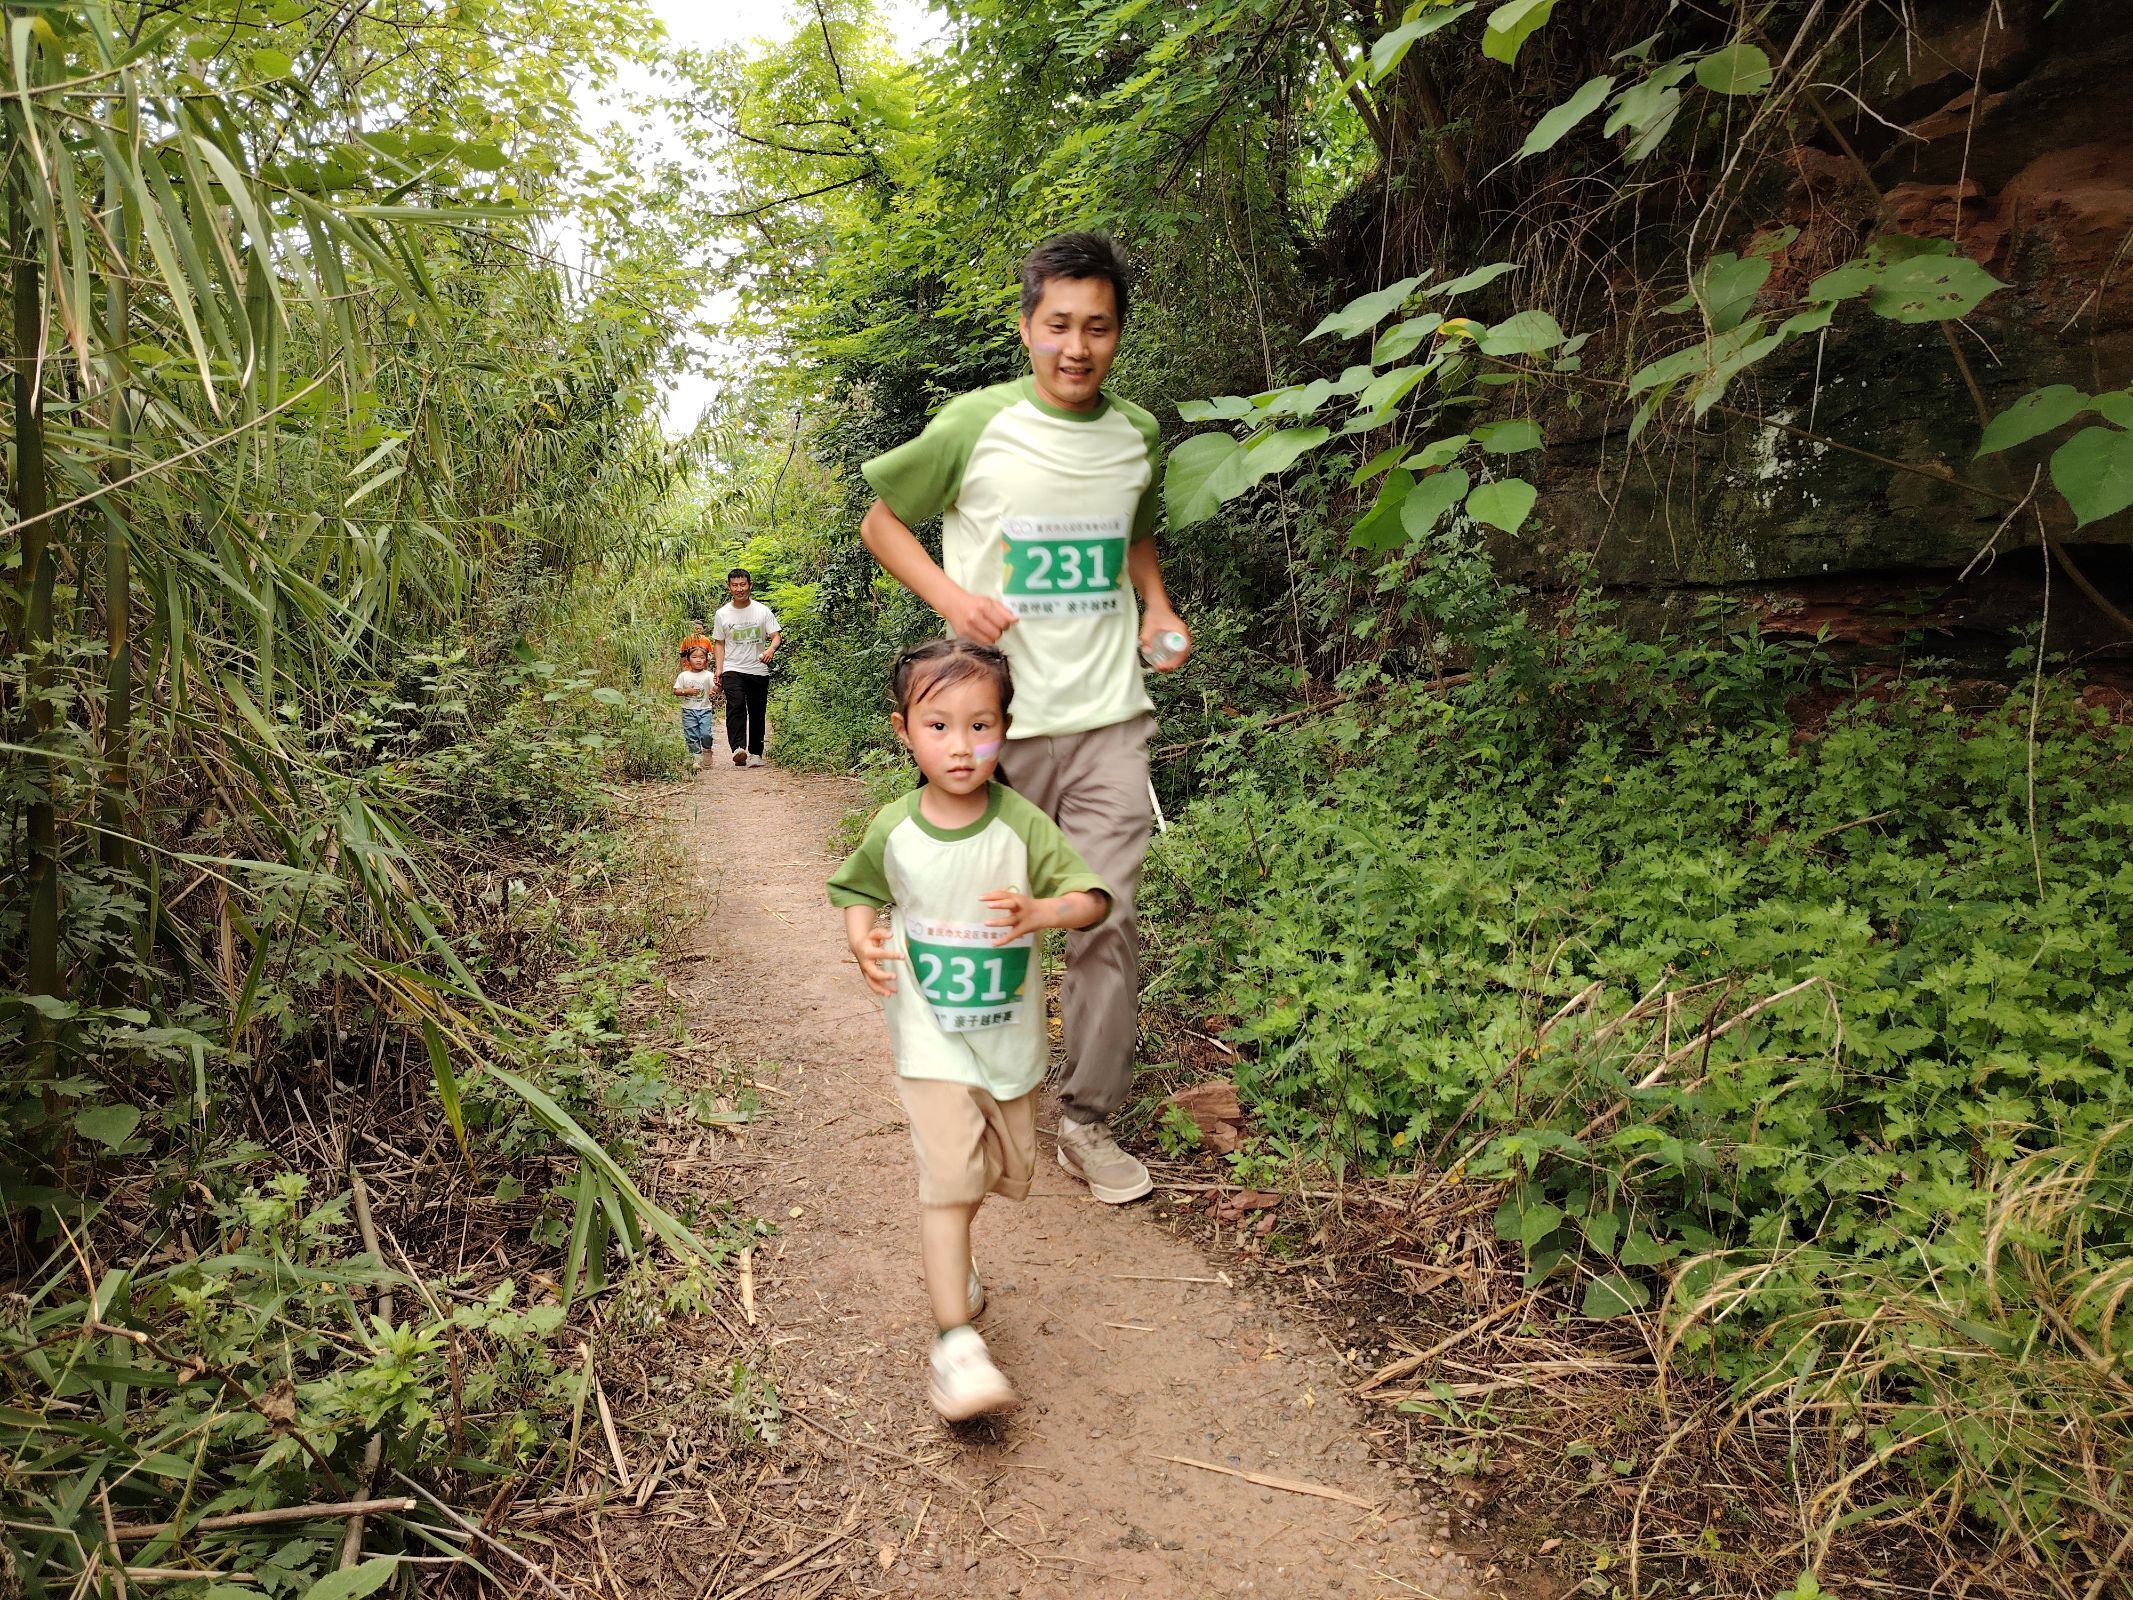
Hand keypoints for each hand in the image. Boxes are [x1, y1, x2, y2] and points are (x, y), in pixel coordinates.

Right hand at [850, 924, 900, 994]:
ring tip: (891, 993)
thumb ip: (882, 933)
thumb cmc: (869, 940)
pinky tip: (888, 994)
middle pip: (872, 972)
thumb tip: (891, 934)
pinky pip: (872, 985)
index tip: (902, 956)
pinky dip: (879, 991)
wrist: (857, 946)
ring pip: (871, 982)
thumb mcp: (874, 934)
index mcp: (867, 952)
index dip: (891, 955)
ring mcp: (865, 971)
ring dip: (880, 989)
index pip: (880, 954)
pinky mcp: (867, 976)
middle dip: (883, 976)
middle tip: (895, 977)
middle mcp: (865, 963)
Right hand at [944, 588, 1018, 645]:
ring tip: (987, 630)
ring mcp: (968, 628)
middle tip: (995, 626)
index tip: (1004, 622)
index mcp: (983, 606)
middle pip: (997, 634)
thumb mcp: (990, 601)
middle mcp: (975, 617)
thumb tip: (1015, 620)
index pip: (1004, 623)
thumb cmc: (974, 603)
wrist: (954, 604)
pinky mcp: (963, 636)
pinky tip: (981, 633)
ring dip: (991, 637)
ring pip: (990, 641)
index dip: (1006, 624)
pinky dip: (983, 640)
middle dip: (999, 631)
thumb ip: (1004, 611)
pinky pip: (980, 644)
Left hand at [981, 887, 1104, 942]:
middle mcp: (1020, 907)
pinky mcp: (1024, 928)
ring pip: (1010, 920)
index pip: (1004, 894)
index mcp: (1017, 898)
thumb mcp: (1019, 899)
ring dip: (999, 922)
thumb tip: (994, 892)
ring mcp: (1023, 918)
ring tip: (986, 923)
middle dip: (1000, 904)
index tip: (980, 898)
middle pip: (1010, 904)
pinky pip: (1013, 935)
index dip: (992, 895)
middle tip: (988, 905)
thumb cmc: (1028, 906)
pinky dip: (1004, 940)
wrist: (1047, 913)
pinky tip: (994, 944)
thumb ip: (1007, 897)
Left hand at [1140, 609, 1192, 671]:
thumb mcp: (1149, 626)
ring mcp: (1181, 637)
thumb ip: (1146, 638)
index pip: (1182, 651)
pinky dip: (1172, 658)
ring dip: (1173, 662)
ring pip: (1181, 654)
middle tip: (1161, 668)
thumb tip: (1147, 651)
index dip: (1174, 661)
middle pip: (1183, 655)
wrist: (1157, 605)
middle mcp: (1184, 635)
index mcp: (1180, 632)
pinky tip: (1164, 661)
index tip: (1165, 665)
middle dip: (1173, 664)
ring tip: (1161, 667)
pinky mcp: (1177, 638)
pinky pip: (1178, 651)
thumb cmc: (1156, 612)